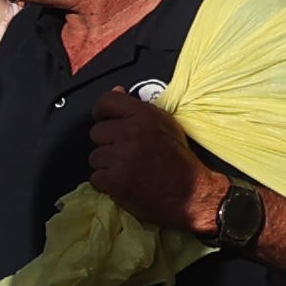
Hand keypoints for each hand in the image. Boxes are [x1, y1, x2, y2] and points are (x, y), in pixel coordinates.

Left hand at [87, 86, 221, 235]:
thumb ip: (138, 109)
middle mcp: (130, 133)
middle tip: (125, 153)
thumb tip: (116, 91)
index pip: (106, 103)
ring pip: (95, 157)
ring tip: (127, 170)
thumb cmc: (180, 160)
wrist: (190, 194)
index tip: (105, 121)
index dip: (102, 112)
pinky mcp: (115, 181)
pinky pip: (95, 178)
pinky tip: (124, 183)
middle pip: (97, 132)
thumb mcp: (165, 125)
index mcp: (144, 116)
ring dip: (107, 165)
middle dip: (108, 143)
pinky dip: (106, 184)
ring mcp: (121, 158)